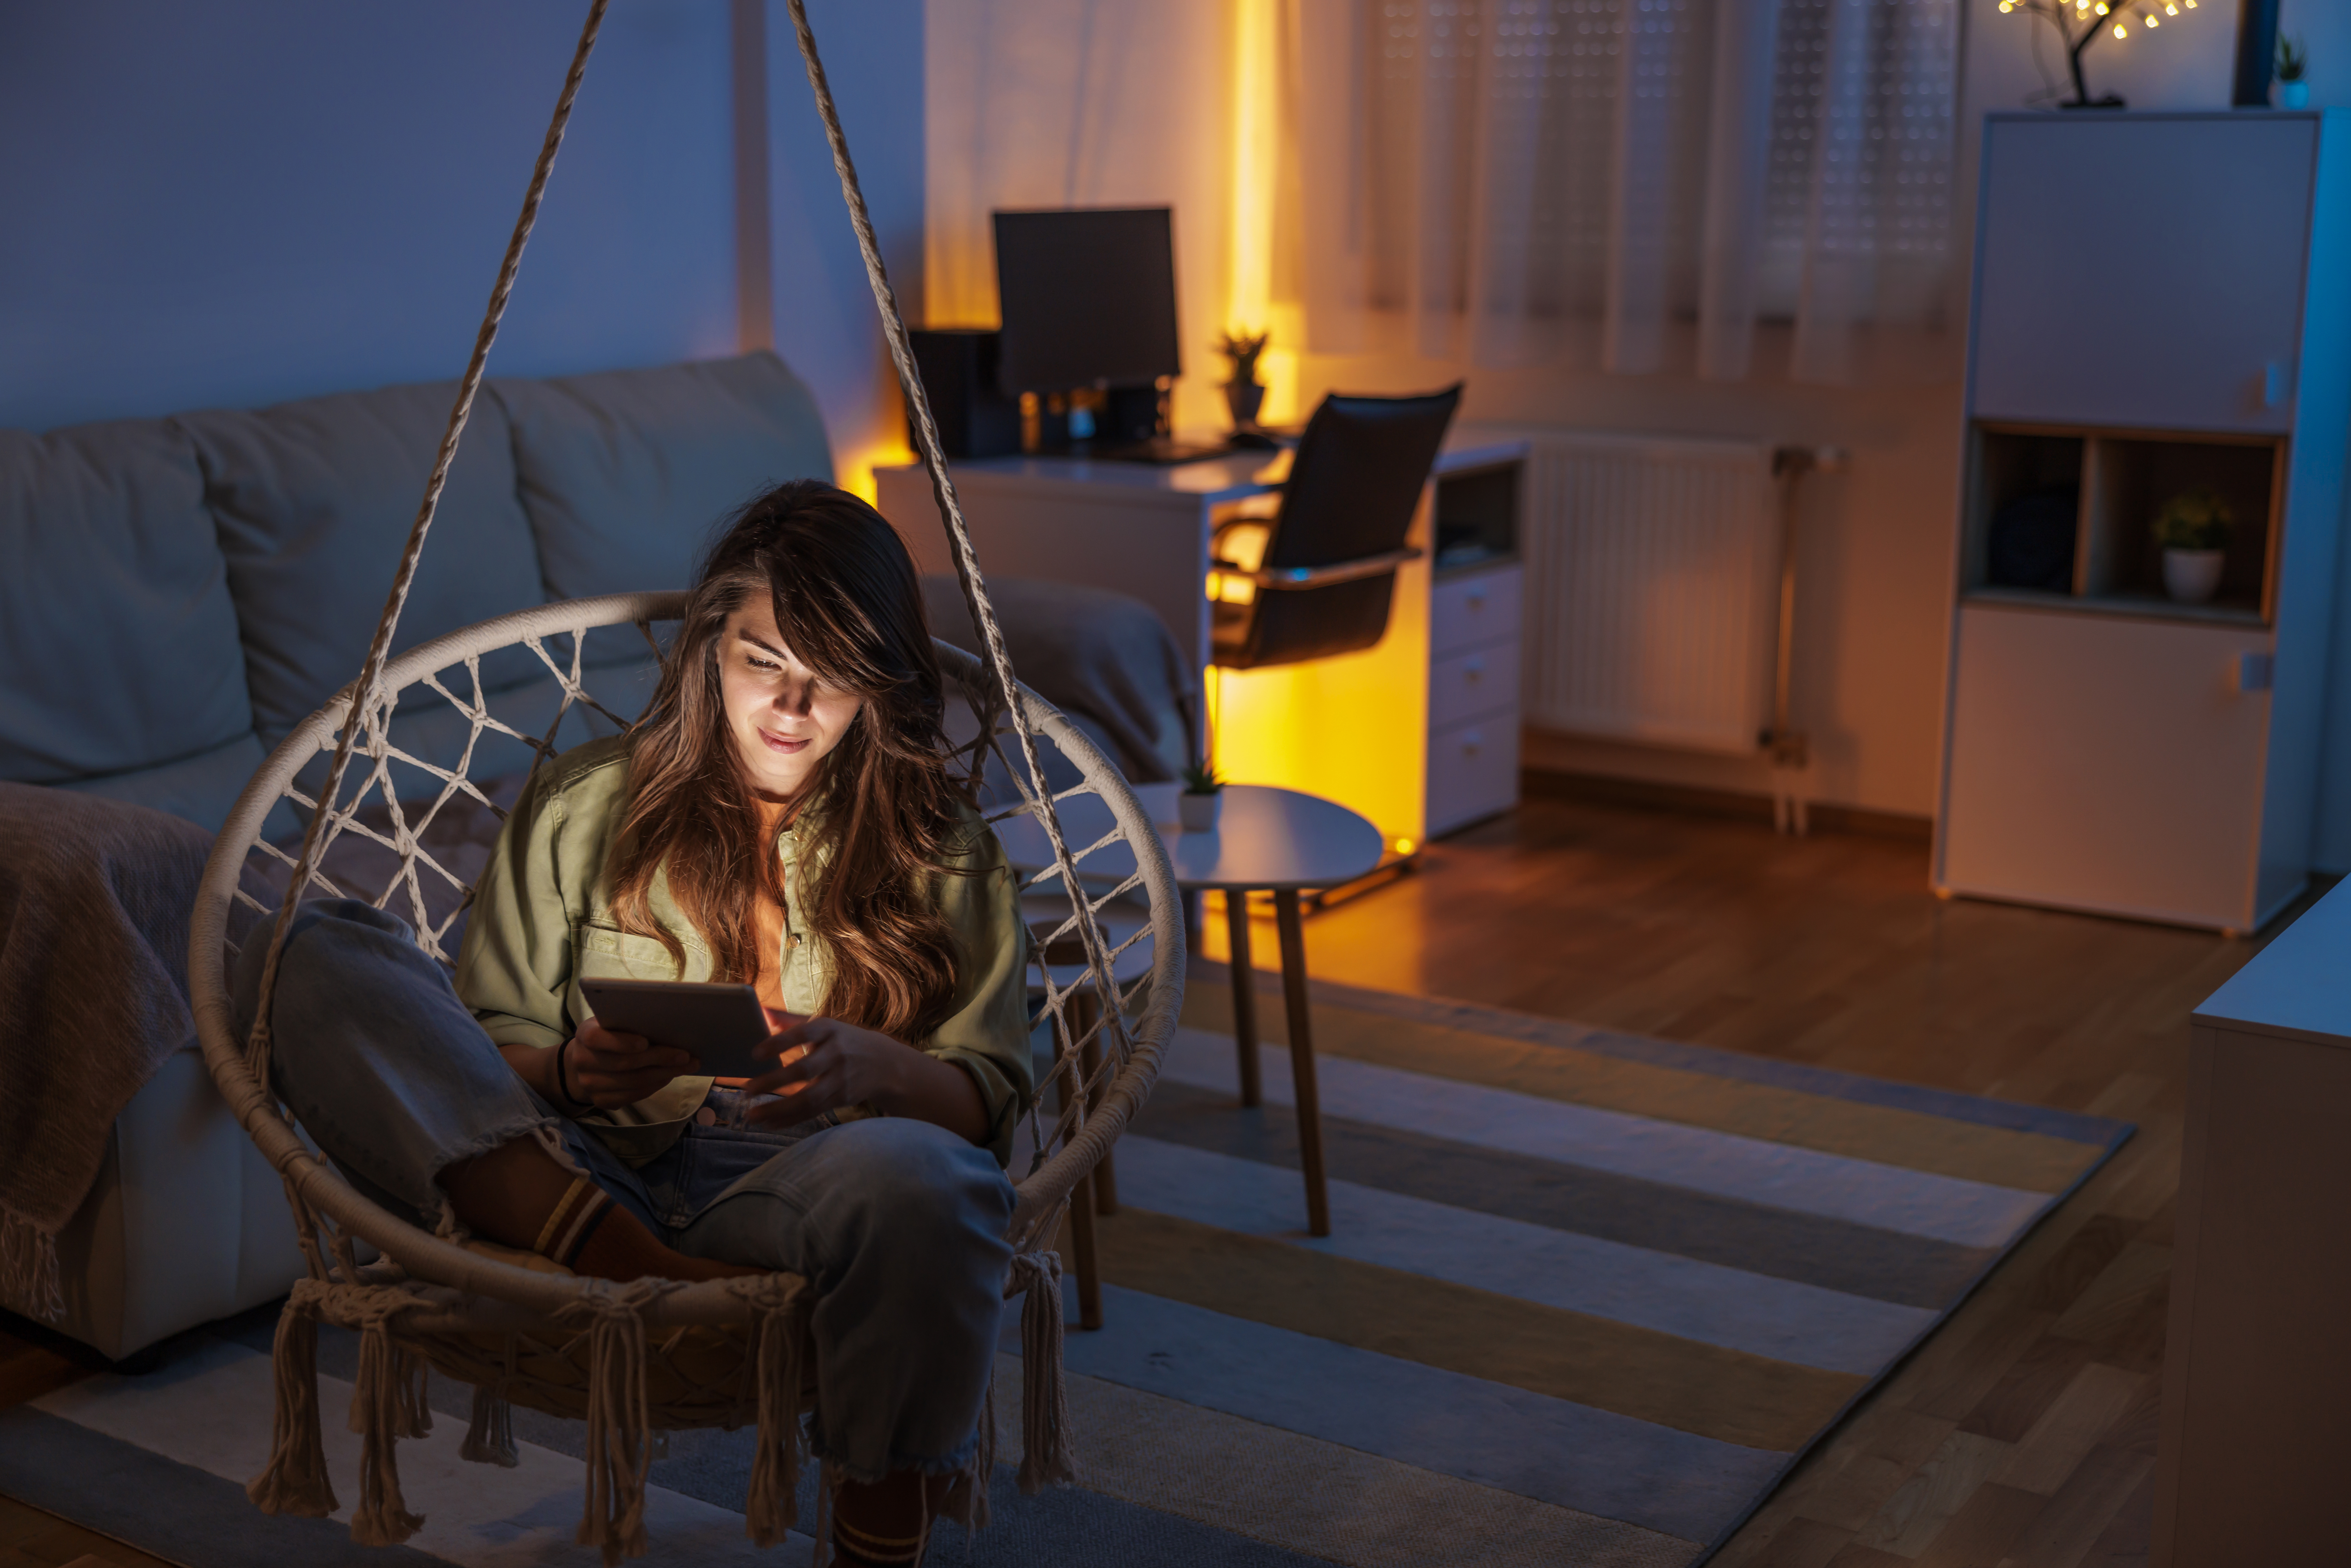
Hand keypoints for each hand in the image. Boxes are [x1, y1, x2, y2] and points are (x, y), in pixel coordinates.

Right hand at [559, 1017, 697, 1109]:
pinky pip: (633, 1096)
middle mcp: (583, 1061)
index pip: (597, 1039)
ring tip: (686, 1066)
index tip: (645, 1042)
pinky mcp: (601, 1101)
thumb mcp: (613, 1022)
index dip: (621, 1042)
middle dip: (658, 1059)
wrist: (587, 1061)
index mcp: (585, 1035)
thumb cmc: (609, 1035)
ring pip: (632, 1082)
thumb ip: (630, 1022)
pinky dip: (655, 1086)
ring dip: (664, 1074)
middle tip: (685, 1055)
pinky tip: (669, 1076)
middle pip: (623, 1064)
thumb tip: (669, 1023)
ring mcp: (590, 1085)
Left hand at [741, 1015, 909, 1128]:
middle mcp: (837, 1053)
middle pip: (804, 1070)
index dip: (780, 1043)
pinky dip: (791, 1119)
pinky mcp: (842, 1098)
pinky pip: (813, 1111)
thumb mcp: (825, 1024)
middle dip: (774, 1082)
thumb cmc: (844, 1040)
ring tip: (752, 1115)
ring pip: (808, 1097)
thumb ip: (790, 1019)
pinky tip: (770, 1123)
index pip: (803, 1033)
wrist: (886, 1063)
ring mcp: (841, 1078)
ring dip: (778, 1108)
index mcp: (830, 1029)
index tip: (755, 1053)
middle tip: (747, 1090)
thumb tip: (760, 1010)